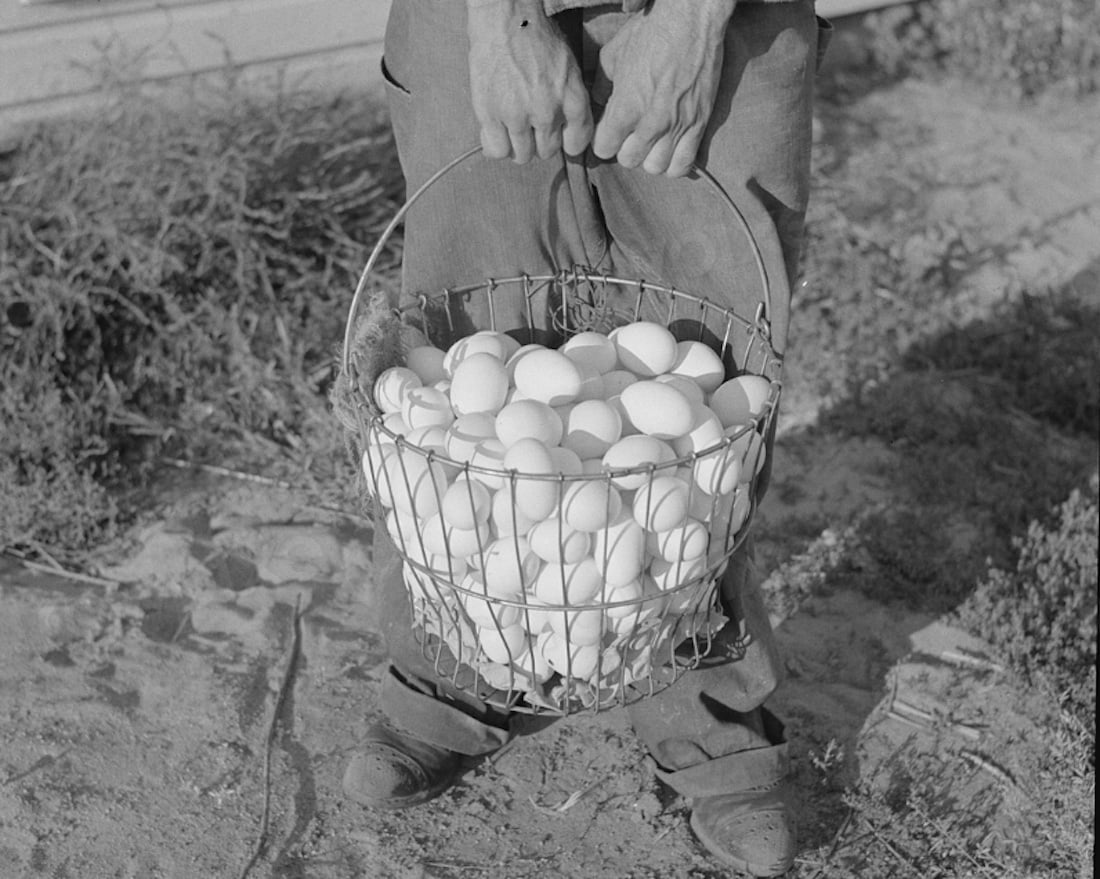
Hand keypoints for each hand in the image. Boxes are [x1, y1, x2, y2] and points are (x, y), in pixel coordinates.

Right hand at [466, 0, 593, 162]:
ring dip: (518, 145)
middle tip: (531, 124)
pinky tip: (497, 131)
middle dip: (540, 141)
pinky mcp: (490, 114)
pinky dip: (497, 146)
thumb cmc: (537, 38)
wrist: (506, 19)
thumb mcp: (569, 68)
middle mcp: (547, 112)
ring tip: (513, 127)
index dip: (567, 142)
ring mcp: (517, 115)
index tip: (560, 137)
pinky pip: (497, 149)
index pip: (577, 143)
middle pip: (547, 152)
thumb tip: (569, 130)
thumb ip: (572, 101)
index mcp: (572, 99)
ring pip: (522, 155)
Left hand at [592, 0, 735, 176]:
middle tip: (630, 134)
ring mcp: (676, 127)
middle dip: (626, 148)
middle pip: (629, 161)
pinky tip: (671, 149)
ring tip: (651, 143)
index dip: (604, 140)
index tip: (609, 131)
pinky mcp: (699, 125)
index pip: (604, 148)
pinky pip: (683, 165)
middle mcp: (650, 123)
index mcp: (626, 107)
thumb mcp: (614, 55)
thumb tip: (600, 102)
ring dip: (650, 157)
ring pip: (655, 168)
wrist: (692, 20)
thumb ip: (602, 85)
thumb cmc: (651, 32)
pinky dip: (674, 163)